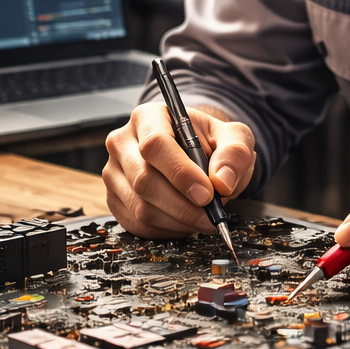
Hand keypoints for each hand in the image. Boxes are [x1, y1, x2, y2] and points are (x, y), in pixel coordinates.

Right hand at [103, 103, 255, 238]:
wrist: (199, 157)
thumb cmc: (211, 144)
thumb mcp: (234, 138)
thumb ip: (234, 153)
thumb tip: (222, 180)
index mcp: (148, 117)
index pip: (155, 145)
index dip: (180, 173)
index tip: (207, 193)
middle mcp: (123, 142)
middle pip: (144, 180)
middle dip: (182, 205)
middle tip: (210, 215)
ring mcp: (114, 172)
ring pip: (140, 208)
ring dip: (178, 222)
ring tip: (202, 219)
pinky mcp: (115, 199)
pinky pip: (137, 225)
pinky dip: (166, 231)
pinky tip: (185, 223)